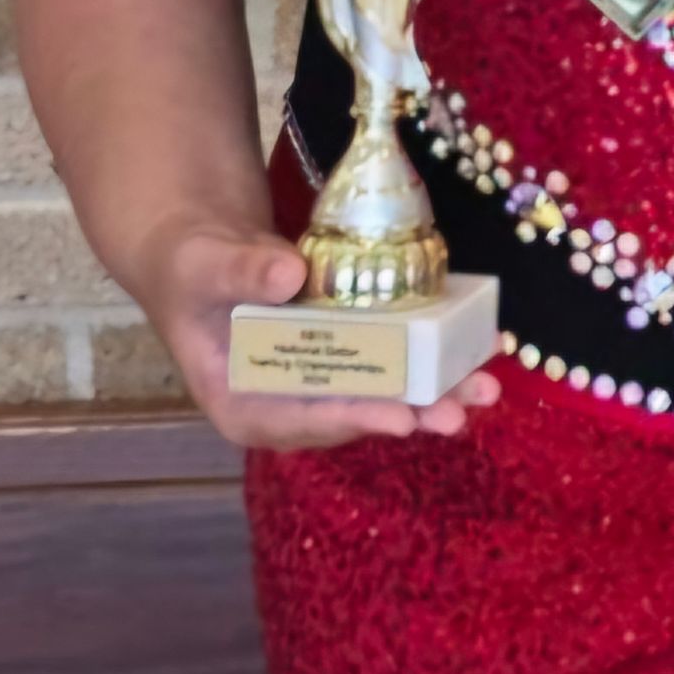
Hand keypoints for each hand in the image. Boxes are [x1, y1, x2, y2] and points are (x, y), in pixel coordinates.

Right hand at [134, 216, 500, 450]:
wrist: (201, 251)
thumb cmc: (188, 265)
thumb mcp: (202, 265)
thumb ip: (239, 271)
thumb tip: (289, 274)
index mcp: (241, 405)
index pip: (298, 422)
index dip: (350, 421)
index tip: (398, 418)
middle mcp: (286, 406)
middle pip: (353, 417)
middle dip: (409, 415)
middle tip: (458, 415)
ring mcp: (319, 384)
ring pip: (382, 396)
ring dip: (435, 394)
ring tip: (484, 388)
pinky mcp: (345, 358)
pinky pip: (391, 362)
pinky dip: (431, 358)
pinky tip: (473, 347)